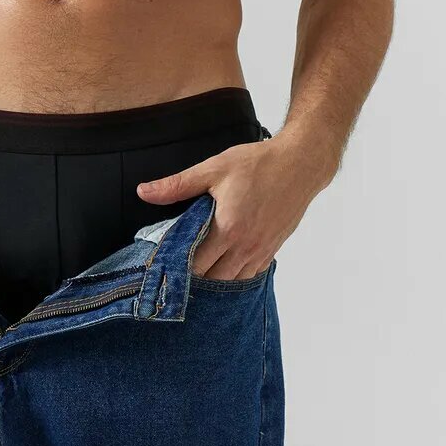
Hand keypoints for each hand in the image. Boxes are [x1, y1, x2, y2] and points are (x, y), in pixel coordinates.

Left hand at [136, 133, 333, 281]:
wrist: (301, 164)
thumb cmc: (259, 164)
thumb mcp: (213, 169)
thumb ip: (177, 185)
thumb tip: (144, 192)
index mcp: (228, 229)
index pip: (195, 264)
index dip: (176, 267)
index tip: (161, 265)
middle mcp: (246, 247)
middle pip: (212, 279)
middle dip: (192, 278)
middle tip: (174, 269)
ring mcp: (262, 251)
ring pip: (232, 281)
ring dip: (214, 279)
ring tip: (195, 271)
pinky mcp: (273, 249)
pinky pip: (250, 274)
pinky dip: (235, 275)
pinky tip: (222, 266)